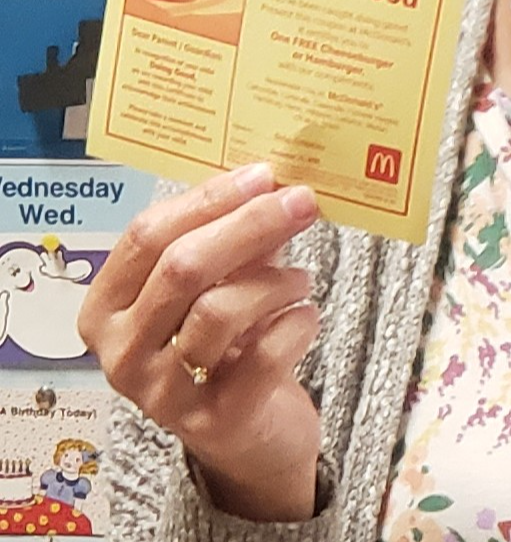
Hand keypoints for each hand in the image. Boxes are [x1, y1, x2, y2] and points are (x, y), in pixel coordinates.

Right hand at [77, 164, 321, 521]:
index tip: (262, 174)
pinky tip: (305, 316)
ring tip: (301, 280)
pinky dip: (297, 323)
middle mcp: (121, 353)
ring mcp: (162, 394)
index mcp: (108, 307)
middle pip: (183, 266)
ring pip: (220, 310)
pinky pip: (264, 354)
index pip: (146, 236)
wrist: (254, 433)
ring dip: (276, 282)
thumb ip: (232, 236)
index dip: (209, 199)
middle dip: (251, 224)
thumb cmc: (232, 340)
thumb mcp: (221, 281)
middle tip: (302, 202)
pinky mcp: (215, 422)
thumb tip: (271, 179)